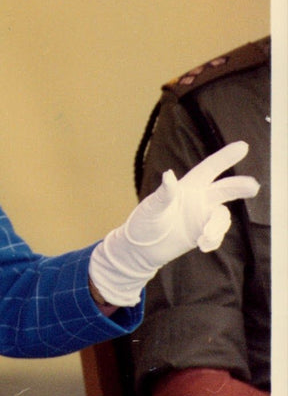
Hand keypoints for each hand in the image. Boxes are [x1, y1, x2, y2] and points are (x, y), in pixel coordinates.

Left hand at [89, 141, 258, 306]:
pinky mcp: (201, 233)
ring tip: (205, 237)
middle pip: (225, 188)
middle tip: (253, 187)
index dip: (225, 157)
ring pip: (222, 216)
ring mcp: (201, 216)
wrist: (142, 249)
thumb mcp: (152, 208)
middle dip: (240, 186)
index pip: (209, 169)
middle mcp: (198, 199)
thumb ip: (164, 194)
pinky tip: (203, 245)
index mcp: (187, 186)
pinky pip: (216, 234)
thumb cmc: (144, 222)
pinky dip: (214, 239)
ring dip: (218, 226)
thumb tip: (169, 175)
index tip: (243, 146)